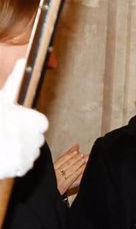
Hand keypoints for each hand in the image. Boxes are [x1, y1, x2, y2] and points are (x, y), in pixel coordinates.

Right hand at [0, 58, 47, 178]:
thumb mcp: (1, 98)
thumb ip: (14, 82)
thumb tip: (24, 61)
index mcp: (36, 121)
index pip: (39, 123)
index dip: (24, 122)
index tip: (13, 122)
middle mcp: (38, 138)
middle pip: (34, 137)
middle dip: (21, 135)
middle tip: (4, 132)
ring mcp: (30, 155)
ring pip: (28, 151)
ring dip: (17, 148)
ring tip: (2, 143)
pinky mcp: (22, 168)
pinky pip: (22, 165)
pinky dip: (13, 162)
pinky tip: (2, 155)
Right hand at [54, 144, 87, 194]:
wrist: (48, 196)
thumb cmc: (54, 180)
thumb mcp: (58, 167)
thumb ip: (67, 156)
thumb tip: (76, 146)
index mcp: (51, 168)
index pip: (61, 160)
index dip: (69, 155)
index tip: (76, 151)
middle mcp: (55, 173)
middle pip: (66, 164)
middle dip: (76, 159)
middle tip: (84, 155)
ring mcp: (59, 180)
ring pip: (70, 170)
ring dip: (79, 164)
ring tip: (85, 159)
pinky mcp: (64, 186)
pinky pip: (72, 178)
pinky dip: (79, 173)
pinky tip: (83, 169)